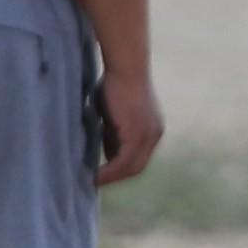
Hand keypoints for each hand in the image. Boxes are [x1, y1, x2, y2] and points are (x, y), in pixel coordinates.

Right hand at [93, 68, 166, 186]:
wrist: (125, 66)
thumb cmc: (114, 82)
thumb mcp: (113, 114)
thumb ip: (112, 132)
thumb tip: (103, 150)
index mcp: (152, 129)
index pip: (139, 157)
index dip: (121, 168)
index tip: (103, 173)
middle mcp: (155, 134)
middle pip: (137, 166)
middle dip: (116, 176)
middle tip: (95, 181)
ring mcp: (149, 135)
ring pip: (131, 167)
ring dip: (111, 177)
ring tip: (92, 181)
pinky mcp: (138, 134)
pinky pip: (124, 161)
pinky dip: (110, 171)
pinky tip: (95, 175)